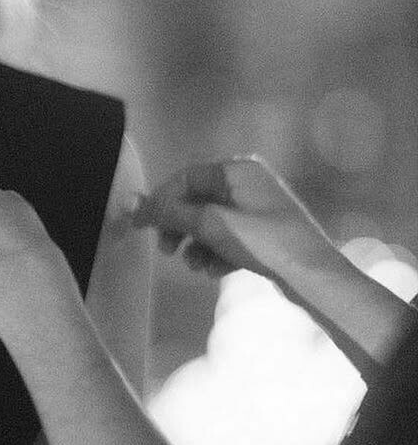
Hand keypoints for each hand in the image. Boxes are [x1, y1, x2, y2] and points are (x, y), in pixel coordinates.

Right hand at [132, 156, 334, 288]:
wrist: (312, 275)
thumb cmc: (263, 241)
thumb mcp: (211, 225)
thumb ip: (170, 213)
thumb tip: (132, 202)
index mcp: (237, 169)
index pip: (186, 178)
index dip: (161, 201)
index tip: (142, 226)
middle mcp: (248, 182)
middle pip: (198, 200)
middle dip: (180, 226)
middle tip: (167, 251)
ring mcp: (258, 207)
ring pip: (212, 222)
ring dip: (197, 244)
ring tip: (195, 266)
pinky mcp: (265, 232)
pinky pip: (229, 236)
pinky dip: (216, 251)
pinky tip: (214, 271)